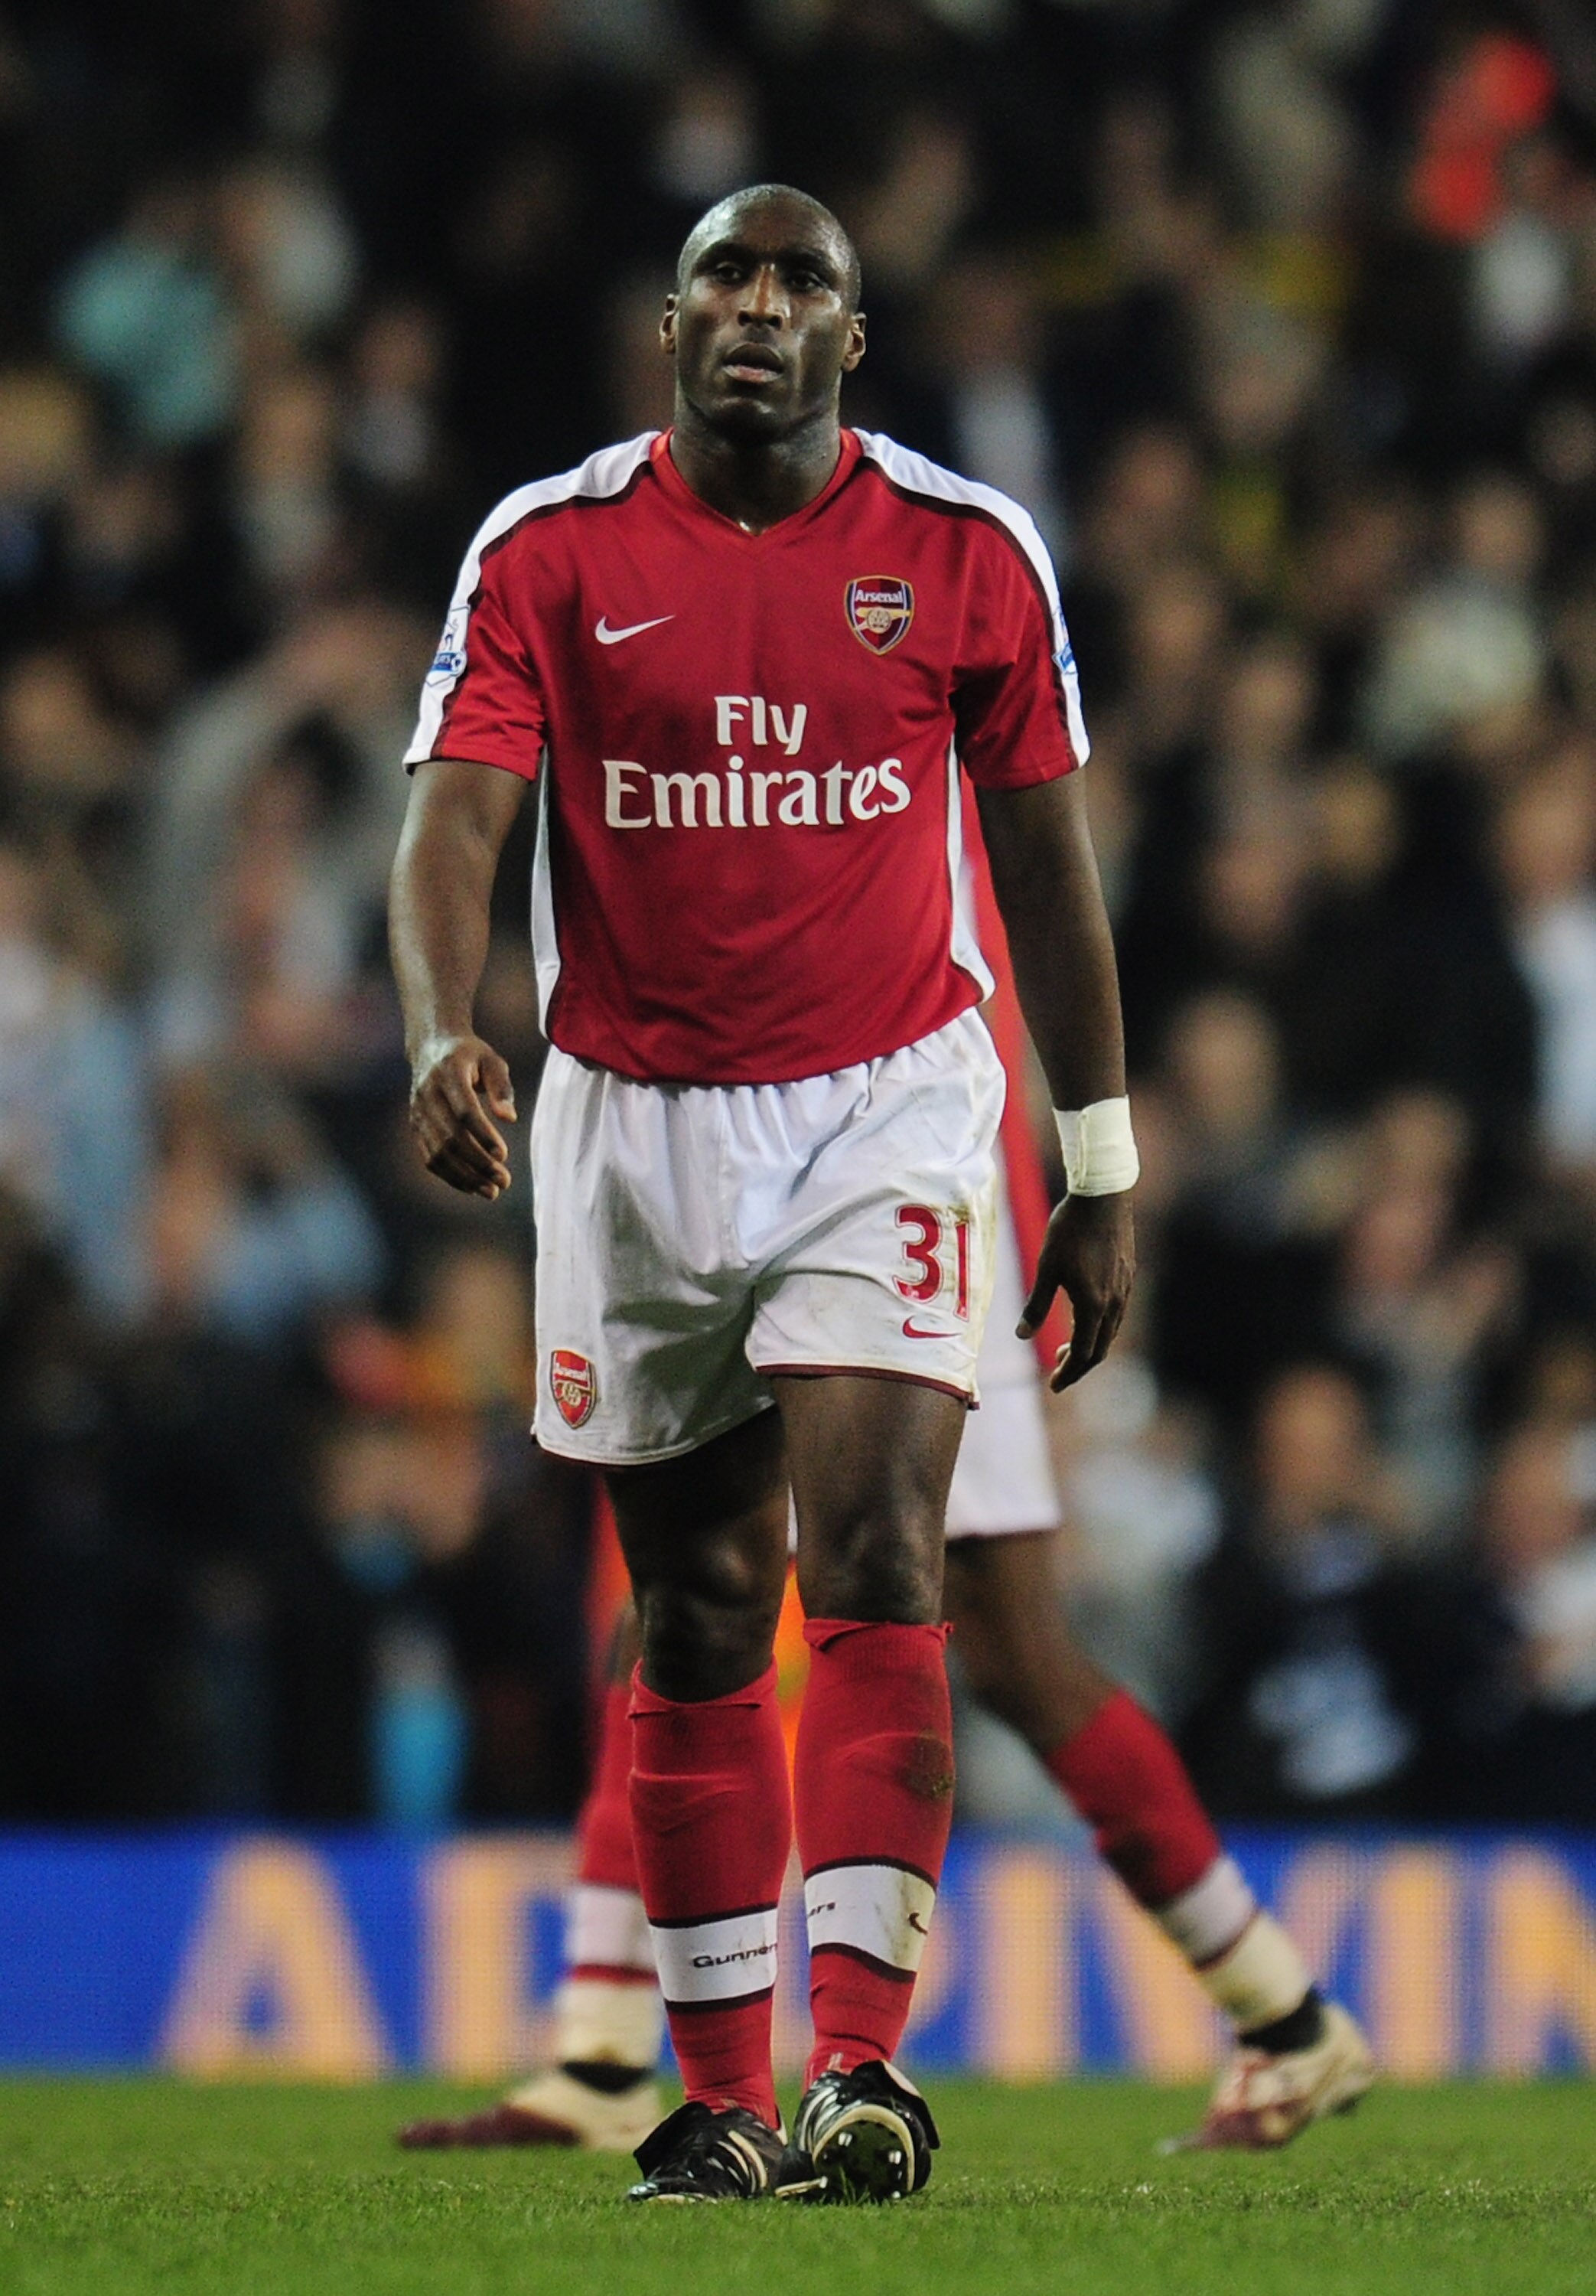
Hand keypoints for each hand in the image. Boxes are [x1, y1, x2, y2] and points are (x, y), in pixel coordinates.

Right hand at [408, 1033, 515, 1199]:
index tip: (504, 1155)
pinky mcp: (415, 1126)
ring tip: (491, 1191)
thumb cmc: (470, 1055)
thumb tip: (509, 1118)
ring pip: (437, 1152)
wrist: (430, 1046)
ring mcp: (418, 1112)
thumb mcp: (491, 1060)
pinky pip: (428, 1157)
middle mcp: (428, 1094)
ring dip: (465, 1176)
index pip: (464, 1111)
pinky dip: (450, 1175)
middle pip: (450, 1137)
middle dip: (478, 1163)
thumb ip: (501, 1087)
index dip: (483, 1135)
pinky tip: (472, 1186)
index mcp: (448, 1074)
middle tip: (504, 1181)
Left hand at [1017, 1190, 1134, 1390]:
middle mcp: (1114, 1303)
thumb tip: (1021, 1336)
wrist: (1103, 1197)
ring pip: (1110, 1332)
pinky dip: (1099, 1328)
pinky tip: (1085, 1319)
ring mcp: (1124, 1289)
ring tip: (1067, 1349)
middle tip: (1059, 1374)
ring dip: (1089, 1347)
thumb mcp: (1046, 1268)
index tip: (1054, 1386)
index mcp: (1093, 1305)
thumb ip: (1036, 1305)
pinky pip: (1116, 1314)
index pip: (1083, 1354)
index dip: (1068, 1373)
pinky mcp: (1127, 1276)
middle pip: (1099, 1349)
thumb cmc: (1069, 1230)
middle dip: (1078, 1367)